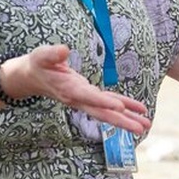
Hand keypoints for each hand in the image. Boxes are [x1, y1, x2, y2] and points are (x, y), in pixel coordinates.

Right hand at [3, 45, 151, 134]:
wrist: (32, 77)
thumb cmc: (38, 63)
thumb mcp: (41, 55)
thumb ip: (53, 54)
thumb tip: (65, 50)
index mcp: (68, 89)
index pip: (88, 97)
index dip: (103, 102)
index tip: (119, 108)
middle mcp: (78, 99)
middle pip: (102, 113)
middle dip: (121, 121)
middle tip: (140, 128)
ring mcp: (84, 99)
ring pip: (108, 112)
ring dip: (127, 118)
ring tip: (146, 124)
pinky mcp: (89, 95)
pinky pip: (109, 102)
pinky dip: (124, 106)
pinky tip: (138, 110)